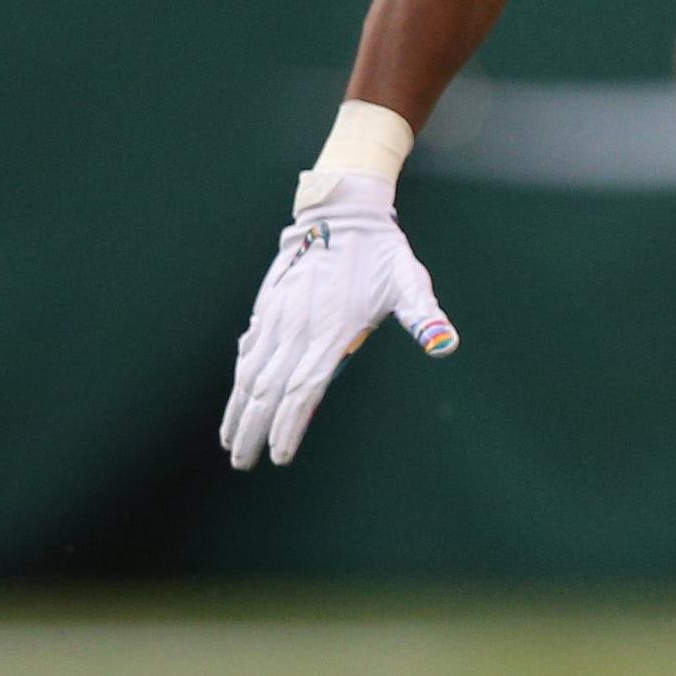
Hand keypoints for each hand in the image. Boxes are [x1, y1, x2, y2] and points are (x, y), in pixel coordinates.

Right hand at [220, 174, 456, 469]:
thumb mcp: (410, 282)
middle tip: (243, 464)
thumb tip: (446, 344)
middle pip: (267, 392)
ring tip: (229, 442)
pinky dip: (239, 379)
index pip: (303, 391)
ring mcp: (277, 319)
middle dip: (252, 431)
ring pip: (249, 375)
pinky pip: (248, 352)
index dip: (288, 426)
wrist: (342, 211)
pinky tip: (235, 397)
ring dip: (237, 410)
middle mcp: (296, 331)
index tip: (278, 456)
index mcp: (330, 333)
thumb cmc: (382, 254)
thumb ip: (425, 316)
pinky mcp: (268, 308)